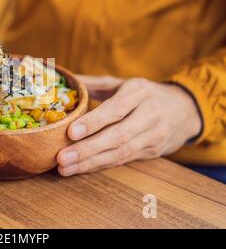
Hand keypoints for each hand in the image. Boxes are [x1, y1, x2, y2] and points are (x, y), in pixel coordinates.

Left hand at [57, 76, 201, 175]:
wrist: (186, 110)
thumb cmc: (145, 94)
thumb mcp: (124, 82)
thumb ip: (95, 83)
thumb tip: (68, 80)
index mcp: (140, 91)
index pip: (116, 108)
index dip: (94, 122)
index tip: (72, 131)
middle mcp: (150, 113)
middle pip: (118, 135)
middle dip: (88, 149)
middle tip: (62, 157)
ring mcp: (154, 135)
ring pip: (121, 152)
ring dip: (90, 162)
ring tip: (65, 168)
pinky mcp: (153, 151)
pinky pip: (123, 160)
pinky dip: (100, 165)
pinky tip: (81, 169)